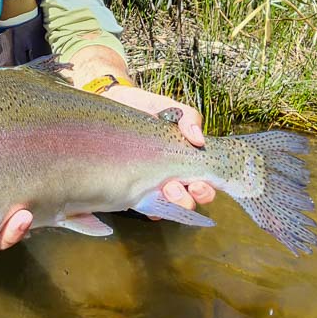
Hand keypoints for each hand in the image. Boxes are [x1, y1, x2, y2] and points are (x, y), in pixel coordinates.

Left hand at [101, 85, 216, 210]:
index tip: (196, 183)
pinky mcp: (134, 191)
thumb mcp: (169, 108)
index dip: (205, 190)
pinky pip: (149, 210)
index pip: (204, 183)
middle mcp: (173, 176)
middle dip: (188, 200)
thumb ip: (188, 118)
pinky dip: (152, 210)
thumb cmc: (143, 109)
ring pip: (172, 208)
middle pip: (191, 201)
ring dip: (173, 203)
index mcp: (185, 160)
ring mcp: (154, 185)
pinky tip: (145, 200)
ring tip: (164, 189)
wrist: (111, 108)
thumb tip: (198, 139)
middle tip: (177, 187)